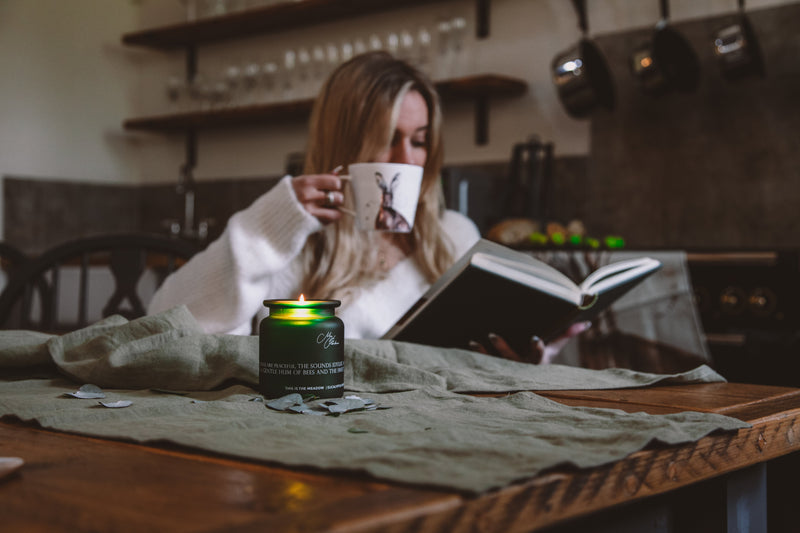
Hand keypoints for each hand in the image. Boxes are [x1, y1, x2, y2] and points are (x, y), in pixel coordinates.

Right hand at [291, 170, 344, 223]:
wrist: (272, 213)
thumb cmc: (290, 195)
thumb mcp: (301, 182)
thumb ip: (319, 179)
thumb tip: (337, 172)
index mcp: (306, 182)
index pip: (335, 182)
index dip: (335, 185)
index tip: (331, 187)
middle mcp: (308, 196)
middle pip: (338, 197)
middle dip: (336, 198)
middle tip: (329, 199)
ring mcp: (309, 211)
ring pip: (337, 212)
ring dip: (334, 210)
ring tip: (326, 208)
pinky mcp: (310, 223)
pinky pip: (329, 221)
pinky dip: (328, 218)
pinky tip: (320, 215)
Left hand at [468, 321, 591, 363]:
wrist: (524, 378)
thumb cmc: (539, 357)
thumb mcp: (554, 348)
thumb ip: (567, 334)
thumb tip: (586, 322)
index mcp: (536, 361)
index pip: (538, 355)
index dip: (537, 348)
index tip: (535, 338)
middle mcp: (519, 365)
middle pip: (510, 358)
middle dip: (502, 347)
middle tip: (493, 335)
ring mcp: (504, 368)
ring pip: (492, 361)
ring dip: (483, 352)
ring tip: (473, 341)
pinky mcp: (491, 368)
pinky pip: (481, 362)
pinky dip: (474, 354)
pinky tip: (468, 344)